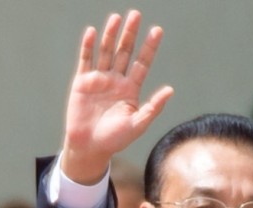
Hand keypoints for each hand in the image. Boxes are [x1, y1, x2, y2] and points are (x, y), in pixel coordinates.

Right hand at [61, 10, 173, 183]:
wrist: (90, 147)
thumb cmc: (115, 139)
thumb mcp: (138, 125)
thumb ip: (153, 107)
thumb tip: (170, 90)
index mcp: (131, 89)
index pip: (142, 63)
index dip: (149, 47)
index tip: (157, 30)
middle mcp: (116, 80)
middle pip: (125, 52)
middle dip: (130, 34)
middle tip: (136, 14)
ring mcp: (99, 79)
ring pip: (106, 52)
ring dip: (111, 35)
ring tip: (116, 18)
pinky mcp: (82, 82)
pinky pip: (86, 60)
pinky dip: (89, 46)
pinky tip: (93, 32)